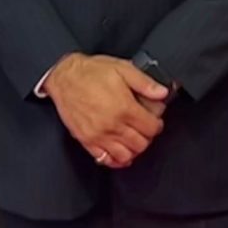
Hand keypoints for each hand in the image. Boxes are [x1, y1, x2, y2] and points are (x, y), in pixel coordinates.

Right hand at [47, 54, 168, 167]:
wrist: (64, 77)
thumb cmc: (91, 72)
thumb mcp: (122, 68)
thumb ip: (144, 82)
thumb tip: (162, 92)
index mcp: (124, 108)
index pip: (151, 128)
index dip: (157, 124)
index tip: (155, 120)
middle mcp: (113, 125)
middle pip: (141, 144)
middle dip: (147, 137)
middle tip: (145, 128)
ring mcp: (99, 135)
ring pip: (125, 155)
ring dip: (133, 150)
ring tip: (133, 139)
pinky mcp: (87, 140)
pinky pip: (105, 159)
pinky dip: (116, 160)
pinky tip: (119, 152)